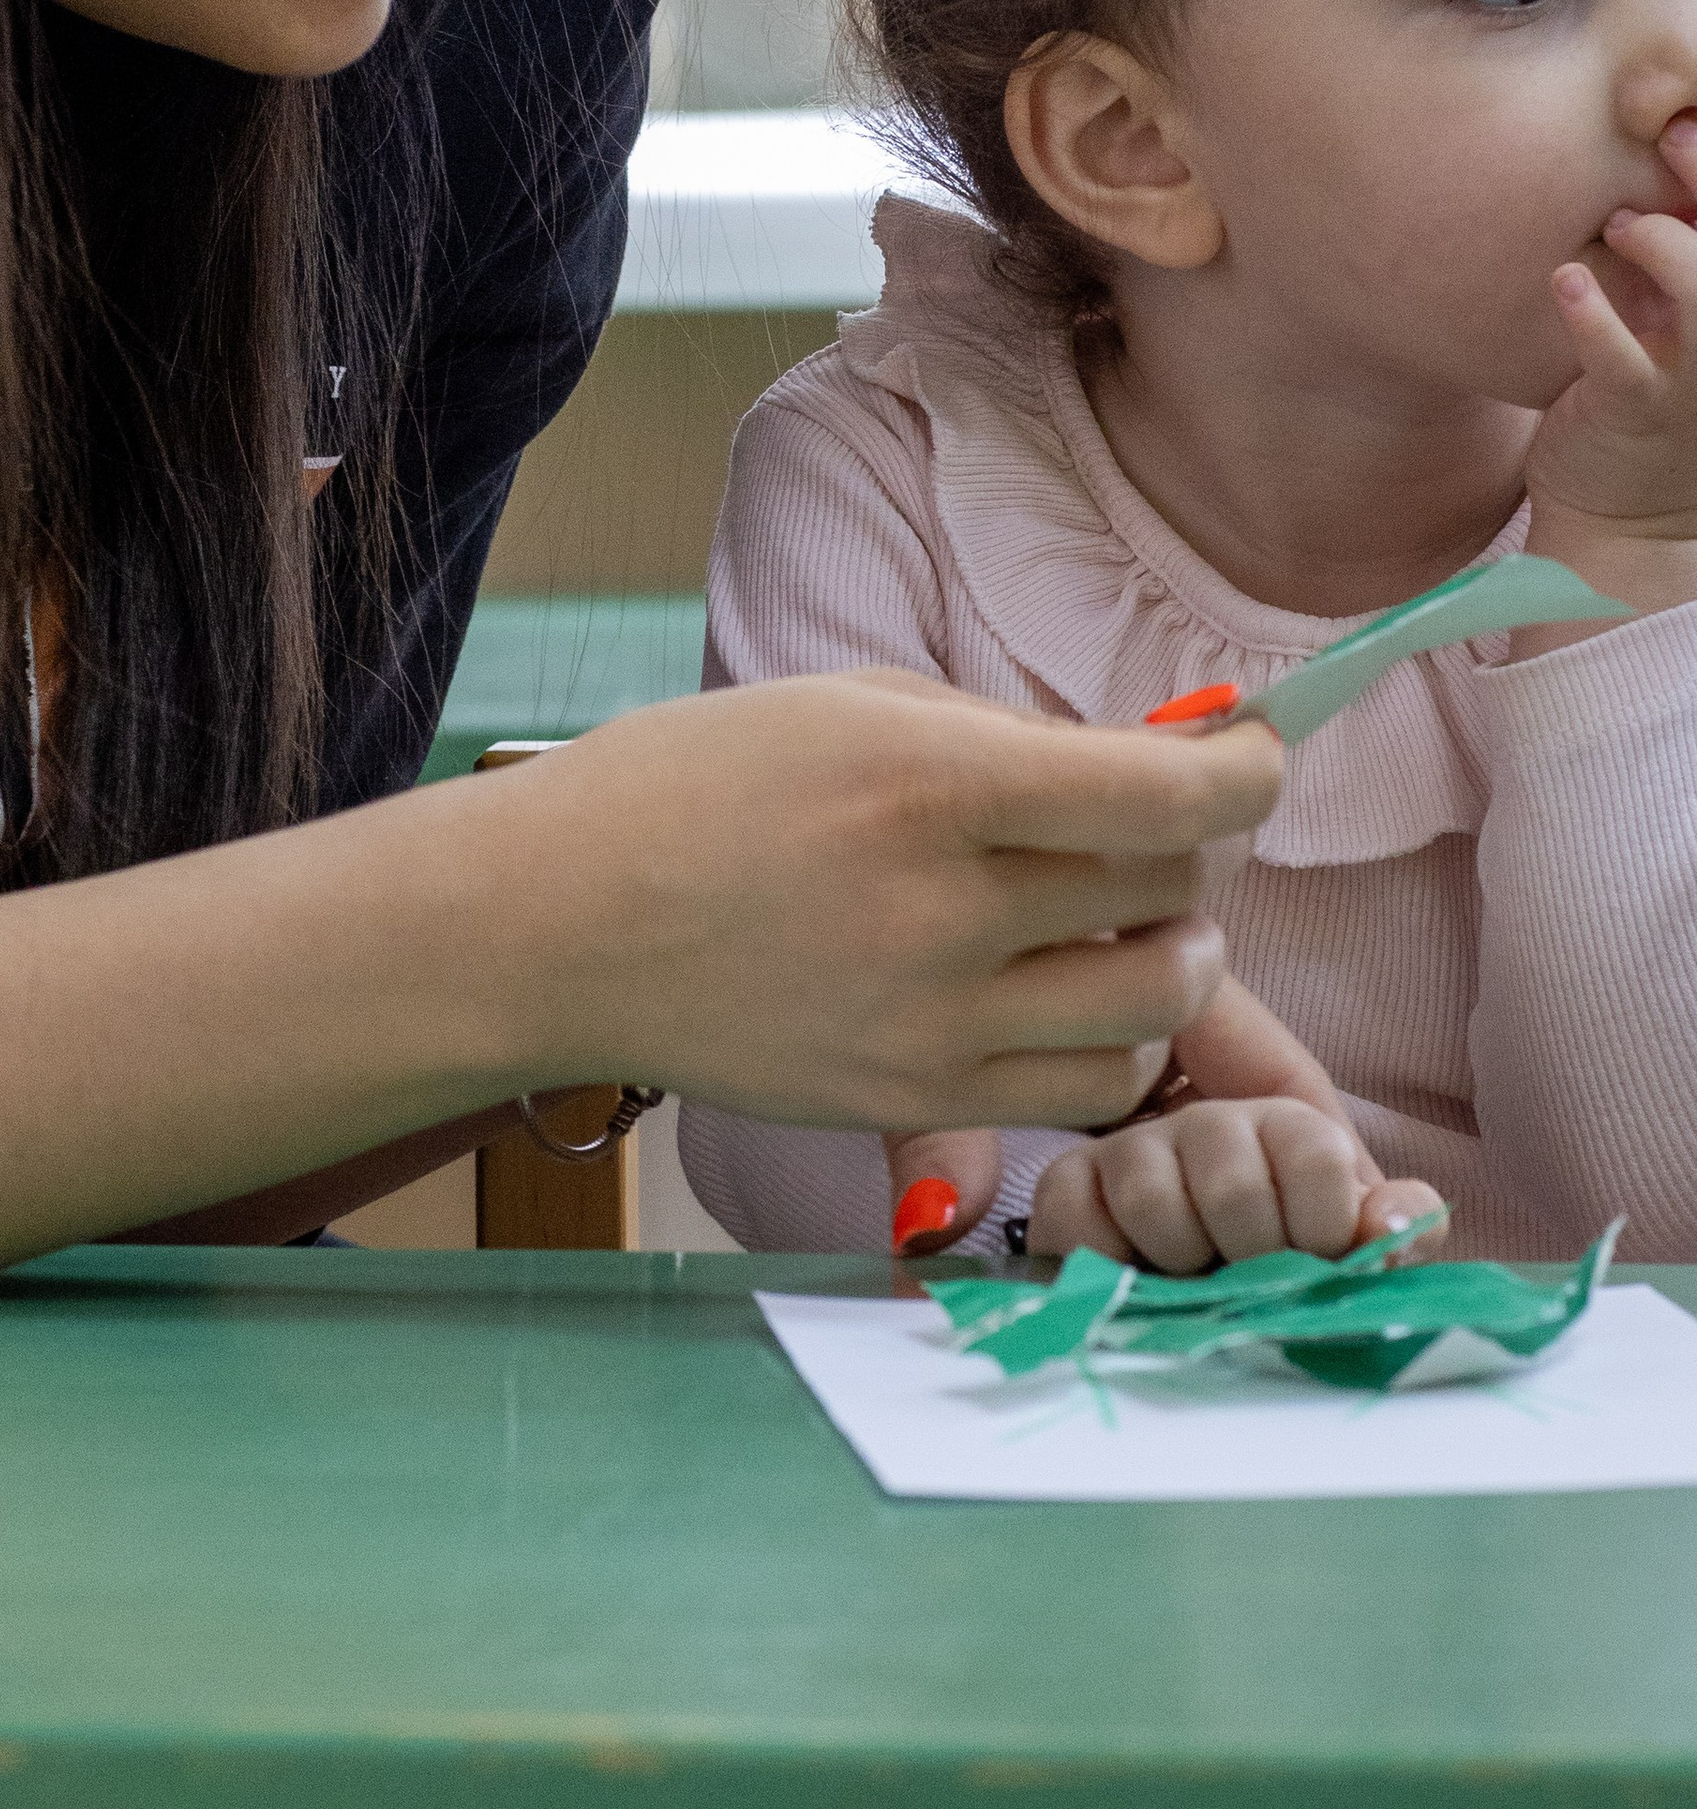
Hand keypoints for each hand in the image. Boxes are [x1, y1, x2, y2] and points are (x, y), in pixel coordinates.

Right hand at [497, 674, 1283, 1136]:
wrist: (556, 922)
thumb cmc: (690, 787)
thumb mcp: (848, 705)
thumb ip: (999, 734)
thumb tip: (1141, 765)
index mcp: (927, 782)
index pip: (1165, 798)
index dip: (1246, 772)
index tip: (1252, 755)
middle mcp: (942, 909)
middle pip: (1171, 892)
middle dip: (1186, 850)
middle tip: (1141, 829)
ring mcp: (930, 1023)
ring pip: (1157, 1007)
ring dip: (1171, 956)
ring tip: (1118, 926)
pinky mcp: (912, 1103)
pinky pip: (1089, 1093)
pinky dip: (1111, 1043)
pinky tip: (1062, 1000)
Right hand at [1027, 973, 1441, 1269]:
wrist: (1196, 1275)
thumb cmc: (1283, 1256)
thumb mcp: (1350, 1239)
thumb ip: (1392, 1226)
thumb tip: (1387, 1225)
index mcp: (1287, 1129)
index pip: (1316, 1154)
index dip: (1322, 1227)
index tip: (1315, 1259)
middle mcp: (1208, 1125)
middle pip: (1232, 1185)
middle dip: (1247, 1257)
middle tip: (1248, 1280)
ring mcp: (1133, 1149)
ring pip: (1151, 1200)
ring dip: (1177, 1264)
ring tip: (1192, 1278)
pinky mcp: (1068, 1183)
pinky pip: (1075, 1219)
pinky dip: (1105, 1263)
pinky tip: (1132, 1276)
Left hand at [1527, 112, 1696, 625]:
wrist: (1624, 523)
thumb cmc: (1654, 394)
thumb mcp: (1685, 324)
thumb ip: (1685, 253)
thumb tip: (1665, 142)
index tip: (1693, 122)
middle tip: (1674, 137)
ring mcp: (1696, 385)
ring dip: (1668, 249)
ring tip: (1623, 228)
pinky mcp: (1635, 414)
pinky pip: (1621, 362)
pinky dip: (1595, 318)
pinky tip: (1567, 282)